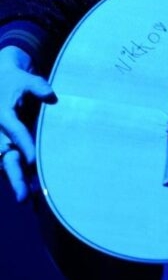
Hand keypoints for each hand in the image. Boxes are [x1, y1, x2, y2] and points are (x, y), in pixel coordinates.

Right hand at [0, 47, 56, 201]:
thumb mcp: (25, 80)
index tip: (33, 160)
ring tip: (26, 199)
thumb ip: (38, 87)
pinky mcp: (5, 146)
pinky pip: (8, 163)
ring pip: (6, 164)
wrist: (0, 82)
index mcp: (3, 115)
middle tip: (23, 196)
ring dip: (16, 181)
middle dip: (14, 176)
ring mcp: (0, 141)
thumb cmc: (15, 82)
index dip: (24, 145)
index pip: (15, 132)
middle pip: (5, 156)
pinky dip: (17, 176)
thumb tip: (51, 95)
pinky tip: (29, 191)